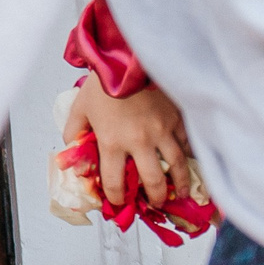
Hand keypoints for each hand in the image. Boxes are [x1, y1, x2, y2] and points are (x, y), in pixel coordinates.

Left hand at [66, 72, 192, 206]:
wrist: (127, 59)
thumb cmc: (102, 83)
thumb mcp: (80, 108)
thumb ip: (74, 132)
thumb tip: (72, 151)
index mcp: (112, 141)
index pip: (115, 181)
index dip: (118, 197)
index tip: (120, 203)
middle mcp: (139, 141)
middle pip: (153, 180)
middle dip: (155, 198)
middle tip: (156, 204)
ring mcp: (162, 131)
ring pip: (177, 166)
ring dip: (180, 184)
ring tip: (180, 194)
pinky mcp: (177, 119)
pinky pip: (188, 144)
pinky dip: (190, 156)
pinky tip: (191, 164)